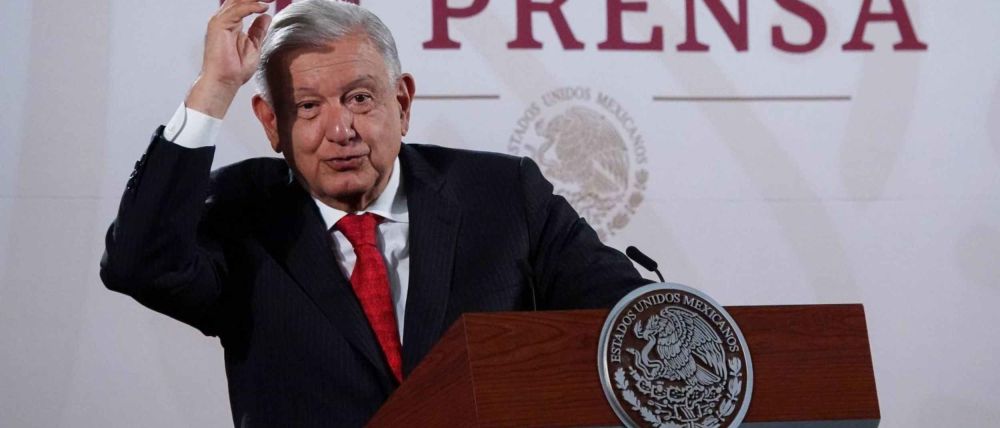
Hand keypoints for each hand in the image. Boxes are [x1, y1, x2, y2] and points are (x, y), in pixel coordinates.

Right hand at [186, 0, 272, 118]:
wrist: (225, 81)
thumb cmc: (236, 69)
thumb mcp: (254, 45)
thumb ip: (258, 30)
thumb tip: (265, 16)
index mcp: (231, 23)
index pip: (243, 3)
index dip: (256, 0)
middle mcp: (224, 20)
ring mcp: (220, 21)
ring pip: (237, 1)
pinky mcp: (218, 25)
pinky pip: (236, 11)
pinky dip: (251, 7)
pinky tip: (263, 7)